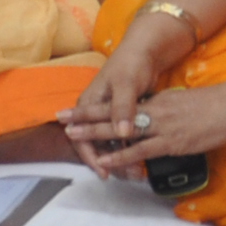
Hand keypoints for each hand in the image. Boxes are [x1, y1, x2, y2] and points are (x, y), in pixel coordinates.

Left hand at [60, 79, 225, 179]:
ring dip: (95, 135)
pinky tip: (105, 160)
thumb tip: (150, 120)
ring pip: (120, 131)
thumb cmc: (213, 105)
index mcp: (155, 102)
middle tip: (60, 119)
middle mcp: (152, 112)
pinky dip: (121, 155)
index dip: (94, 108)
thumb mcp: (181, 103)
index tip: (73, 110)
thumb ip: (163, 111)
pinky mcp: (171, 142)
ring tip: (72, 136)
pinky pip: (140, 150)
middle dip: (85, 118)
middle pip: (112, 115)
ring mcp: (160, 127)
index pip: (118, 105)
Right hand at [61, 23, 183, 174]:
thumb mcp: (126, 85)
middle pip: (93, 143)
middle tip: (123, 176)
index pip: (79, 136)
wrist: (146, 50)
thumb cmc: (131, 65)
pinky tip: (141, 157)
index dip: (90, 156)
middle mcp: (96, 111)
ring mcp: (110, 113)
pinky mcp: (124, 114)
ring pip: (108, 142)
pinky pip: (122, 137)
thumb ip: (123, 109)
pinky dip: (129, 147)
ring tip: (136, 171)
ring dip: (120, 156)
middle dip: (106, 161)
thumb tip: (121, 134)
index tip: (103, 172)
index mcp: (89, 103)